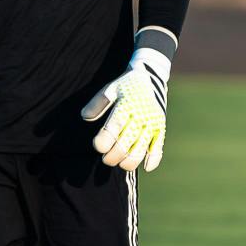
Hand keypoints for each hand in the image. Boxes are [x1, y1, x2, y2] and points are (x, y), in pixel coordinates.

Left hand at [81, 49, 169, 172]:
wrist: (150, 77)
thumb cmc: (125, 86)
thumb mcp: (110, 89)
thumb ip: (96, 104)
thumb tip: (84, 117)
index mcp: (126, 105)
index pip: (113, 129)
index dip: (103, 142)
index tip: (98, 145)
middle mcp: (140, 116)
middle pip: (125, 144)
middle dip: (112, 156)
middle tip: (106, 158)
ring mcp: (152, 124)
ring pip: (140, 150)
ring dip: (128, 162)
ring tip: (120, 163)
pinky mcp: (160, 128)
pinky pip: (158, 148)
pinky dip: (153, 160)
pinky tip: (145, 167)